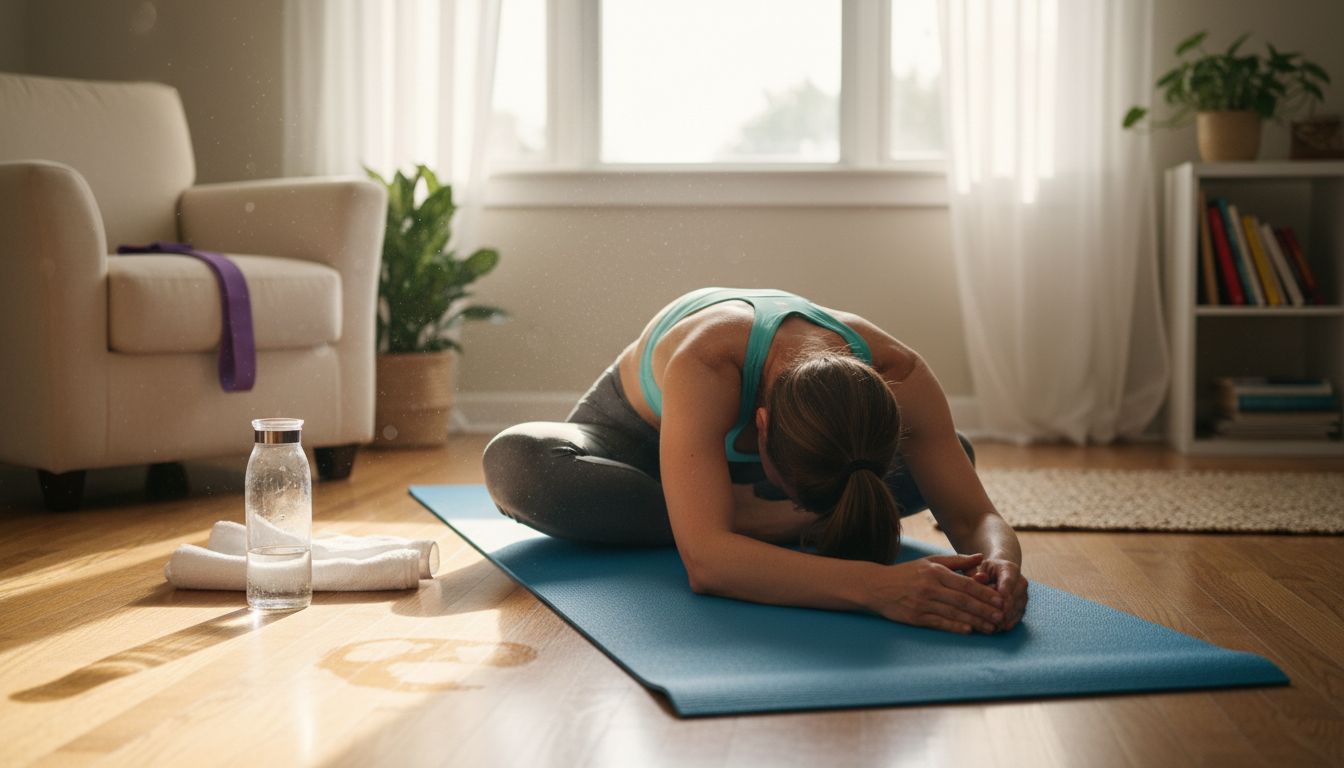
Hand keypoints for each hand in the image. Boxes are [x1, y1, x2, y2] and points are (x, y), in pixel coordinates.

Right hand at [870, 553, 1005, 634]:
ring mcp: (922, 603)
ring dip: (975, 621)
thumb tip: (981, 557)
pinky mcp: (916, 617)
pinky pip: (940, 623)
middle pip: (963, 600)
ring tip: (991, 627)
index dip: (985, 593)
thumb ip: (957, 561)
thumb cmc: (906, 573)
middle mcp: (930, 588)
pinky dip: (955, 627)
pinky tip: (969, 630)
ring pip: (954, 613)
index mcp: (936, 572)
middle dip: (985, 610)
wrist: (876, 586)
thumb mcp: (930, 561)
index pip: (966, 584)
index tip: (1001, 600)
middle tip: (1002, 616)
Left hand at [971, 558, 1027, 630]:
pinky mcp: (1021, 609)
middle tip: (986, 616)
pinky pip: (1014, 620)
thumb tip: (979, 577)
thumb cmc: (984, 571)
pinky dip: (1003, 624)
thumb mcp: (978, 568)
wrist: (998, 574)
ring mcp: (1023, 598)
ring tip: (985, 622)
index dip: (1005, 591)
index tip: (999, 601)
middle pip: (1013, 599)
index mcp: (1010, 569)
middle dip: (1000, 609)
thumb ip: (977, 573)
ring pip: (1014, 611)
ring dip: (1001, 618)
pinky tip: (991, 627)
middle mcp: (1021, 583)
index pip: (1009, 580)